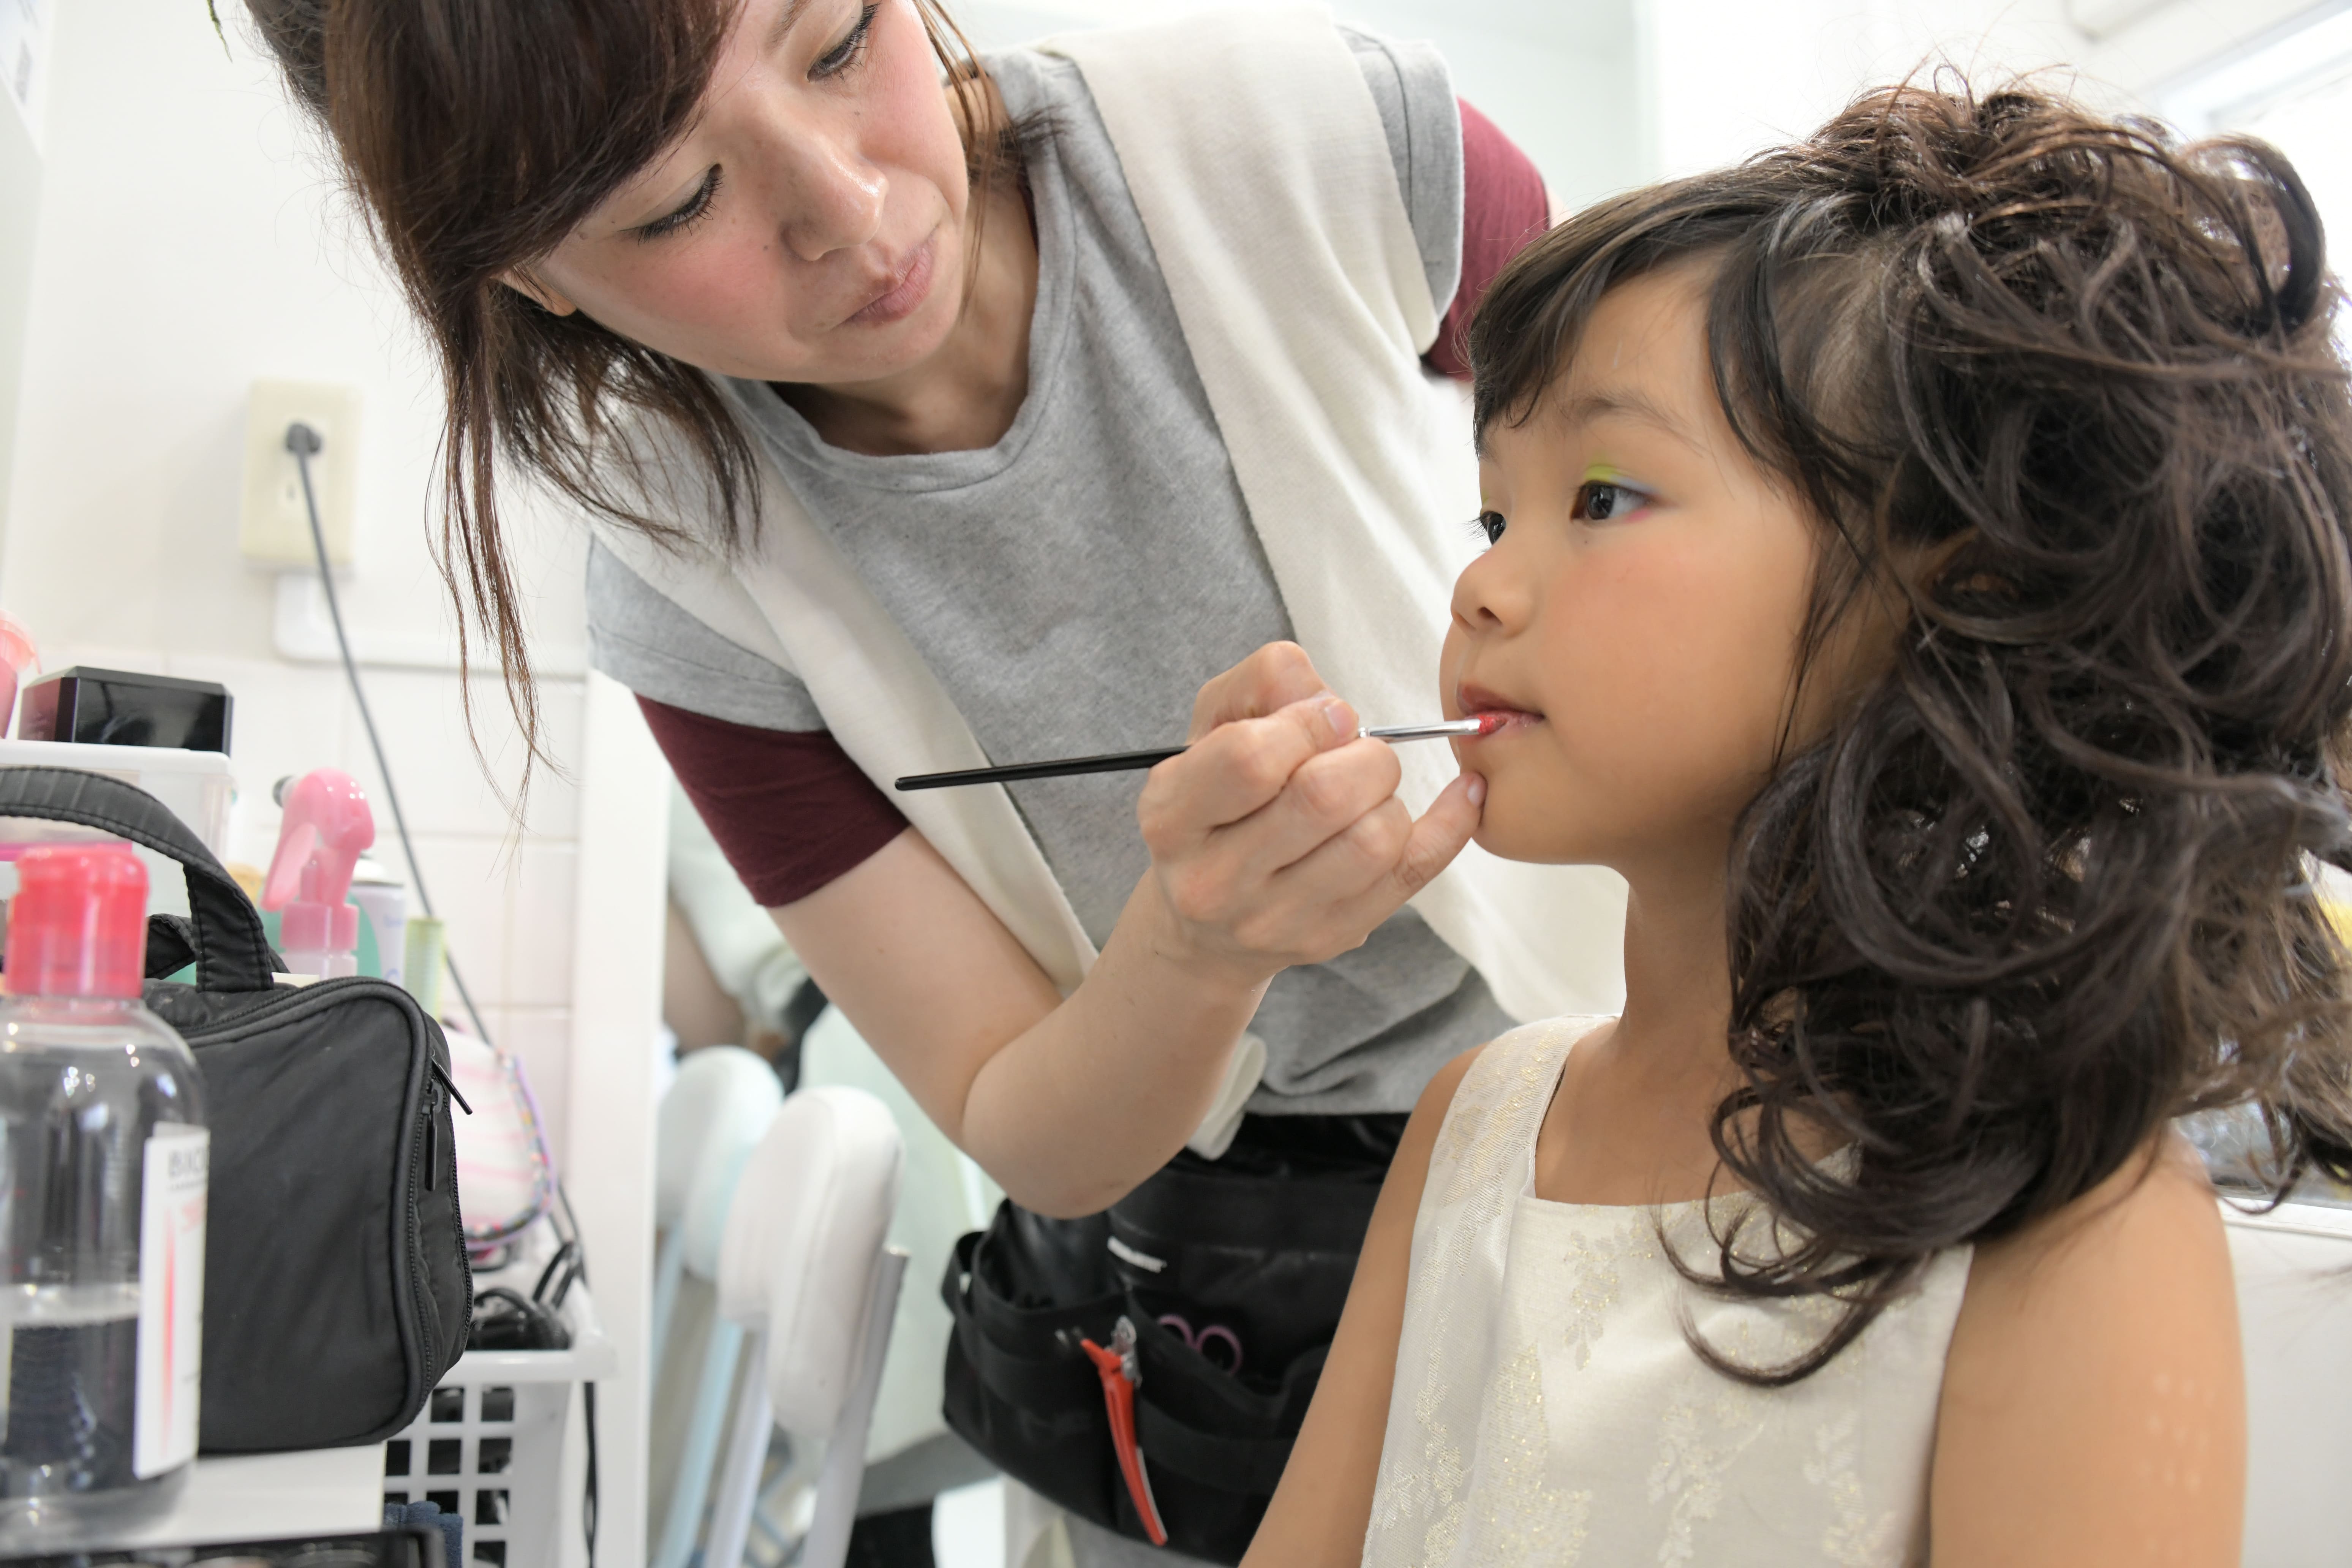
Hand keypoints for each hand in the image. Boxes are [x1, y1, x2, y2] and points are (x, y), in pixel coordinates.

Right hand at [1137, 643, 1485, 982]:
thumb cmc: (1219, 801)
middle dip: (1363, 754)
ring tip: (1370, 788)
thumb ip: (1263, 683)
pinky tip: (1462, 794)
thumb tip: (1332, 702)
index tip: (1328, 717)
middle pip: (1323, 797)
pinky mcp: (1331, 937)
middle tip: (1357, 750)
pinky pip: (1414, 872)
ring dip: (1390, 794)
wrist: (1205, 922)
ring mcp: (1274, 919)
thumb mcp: (1214, 727)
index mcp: (1172, 816)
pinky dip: (1451, 823)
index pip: (1251, 758)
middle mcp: (1214, 880)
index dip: (1307, 722)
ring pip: (1374, 839)